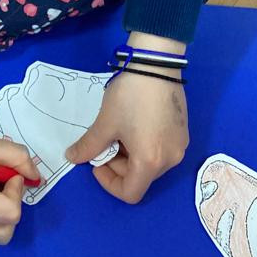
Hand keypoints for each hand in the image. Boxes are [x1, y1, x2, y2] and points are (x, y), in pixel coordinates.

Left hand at [65, 33, 188, 203]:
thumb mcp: (105, 123)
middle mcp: (170, 160)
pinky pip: (160, 150)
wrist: (156, 63)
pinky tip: (135, 123)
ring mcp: (180, 145)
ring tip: (119, 130)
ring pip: (150, 164)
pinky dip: (144, 145)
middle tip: (104, 141)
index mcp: (150, 162)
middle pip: (140, 178)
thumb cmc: (129, 96)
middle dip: (117, 165)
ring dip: (129, 155)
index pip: (130, 193)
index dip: (108, 183)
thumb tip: (73, 158)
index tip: (97, 161)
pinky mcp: (183, 132)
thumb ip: (89, 146)